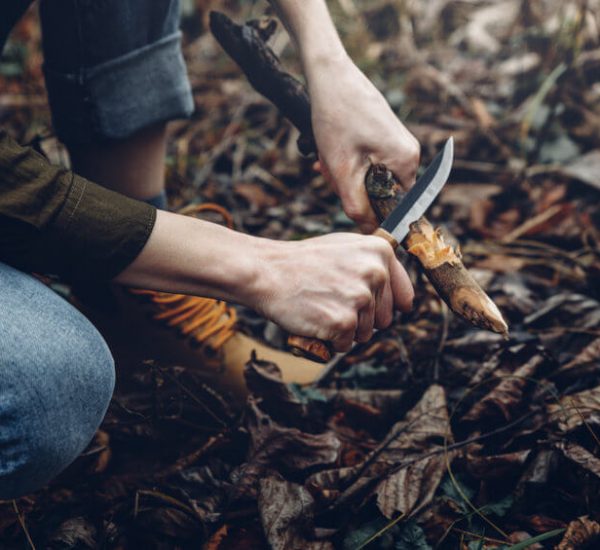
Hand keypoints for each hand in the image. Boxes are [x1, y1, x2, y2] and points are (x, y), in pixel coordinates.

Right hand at [252, 233, 413, 350]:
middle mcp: (376, 273)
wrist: (267, 271)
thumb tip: (407, 301)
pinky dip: (328, 340)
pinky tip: (313, 319)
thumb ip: (376, 266)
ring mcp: (360, 298)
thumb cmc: (303, 261)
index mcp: (380, 252)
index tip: (362, 302)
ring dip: (344, 330)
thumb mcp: (345, 247)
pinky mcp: (343, 322)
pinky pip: (344, 345)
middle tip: (331, 301)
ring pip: (364, 334)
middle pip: (384, 319)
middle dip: (361, 318)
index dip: (382, 305)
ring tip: (321, 306)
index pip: (403, 296)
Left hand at [307, 57, 419, 232]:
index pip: (398, 207)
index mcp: (406, 162)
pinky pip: (368, 161)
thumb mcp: (342, 170)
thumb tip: (370, 233)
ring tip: (325, 160)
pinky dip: (347, 162)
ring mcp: (397, 141)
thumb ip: (357, 207)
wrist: (329, 74)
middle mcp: (409, 152)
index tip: (350, 206)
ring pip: (372, 177)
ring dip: (346, 176)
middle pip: (383, 193)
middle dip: (353, 190)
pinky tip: (328, 153)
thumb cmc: (335, 119)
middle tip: (329, 174)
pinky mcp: (384, 134)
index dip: (373, 214)